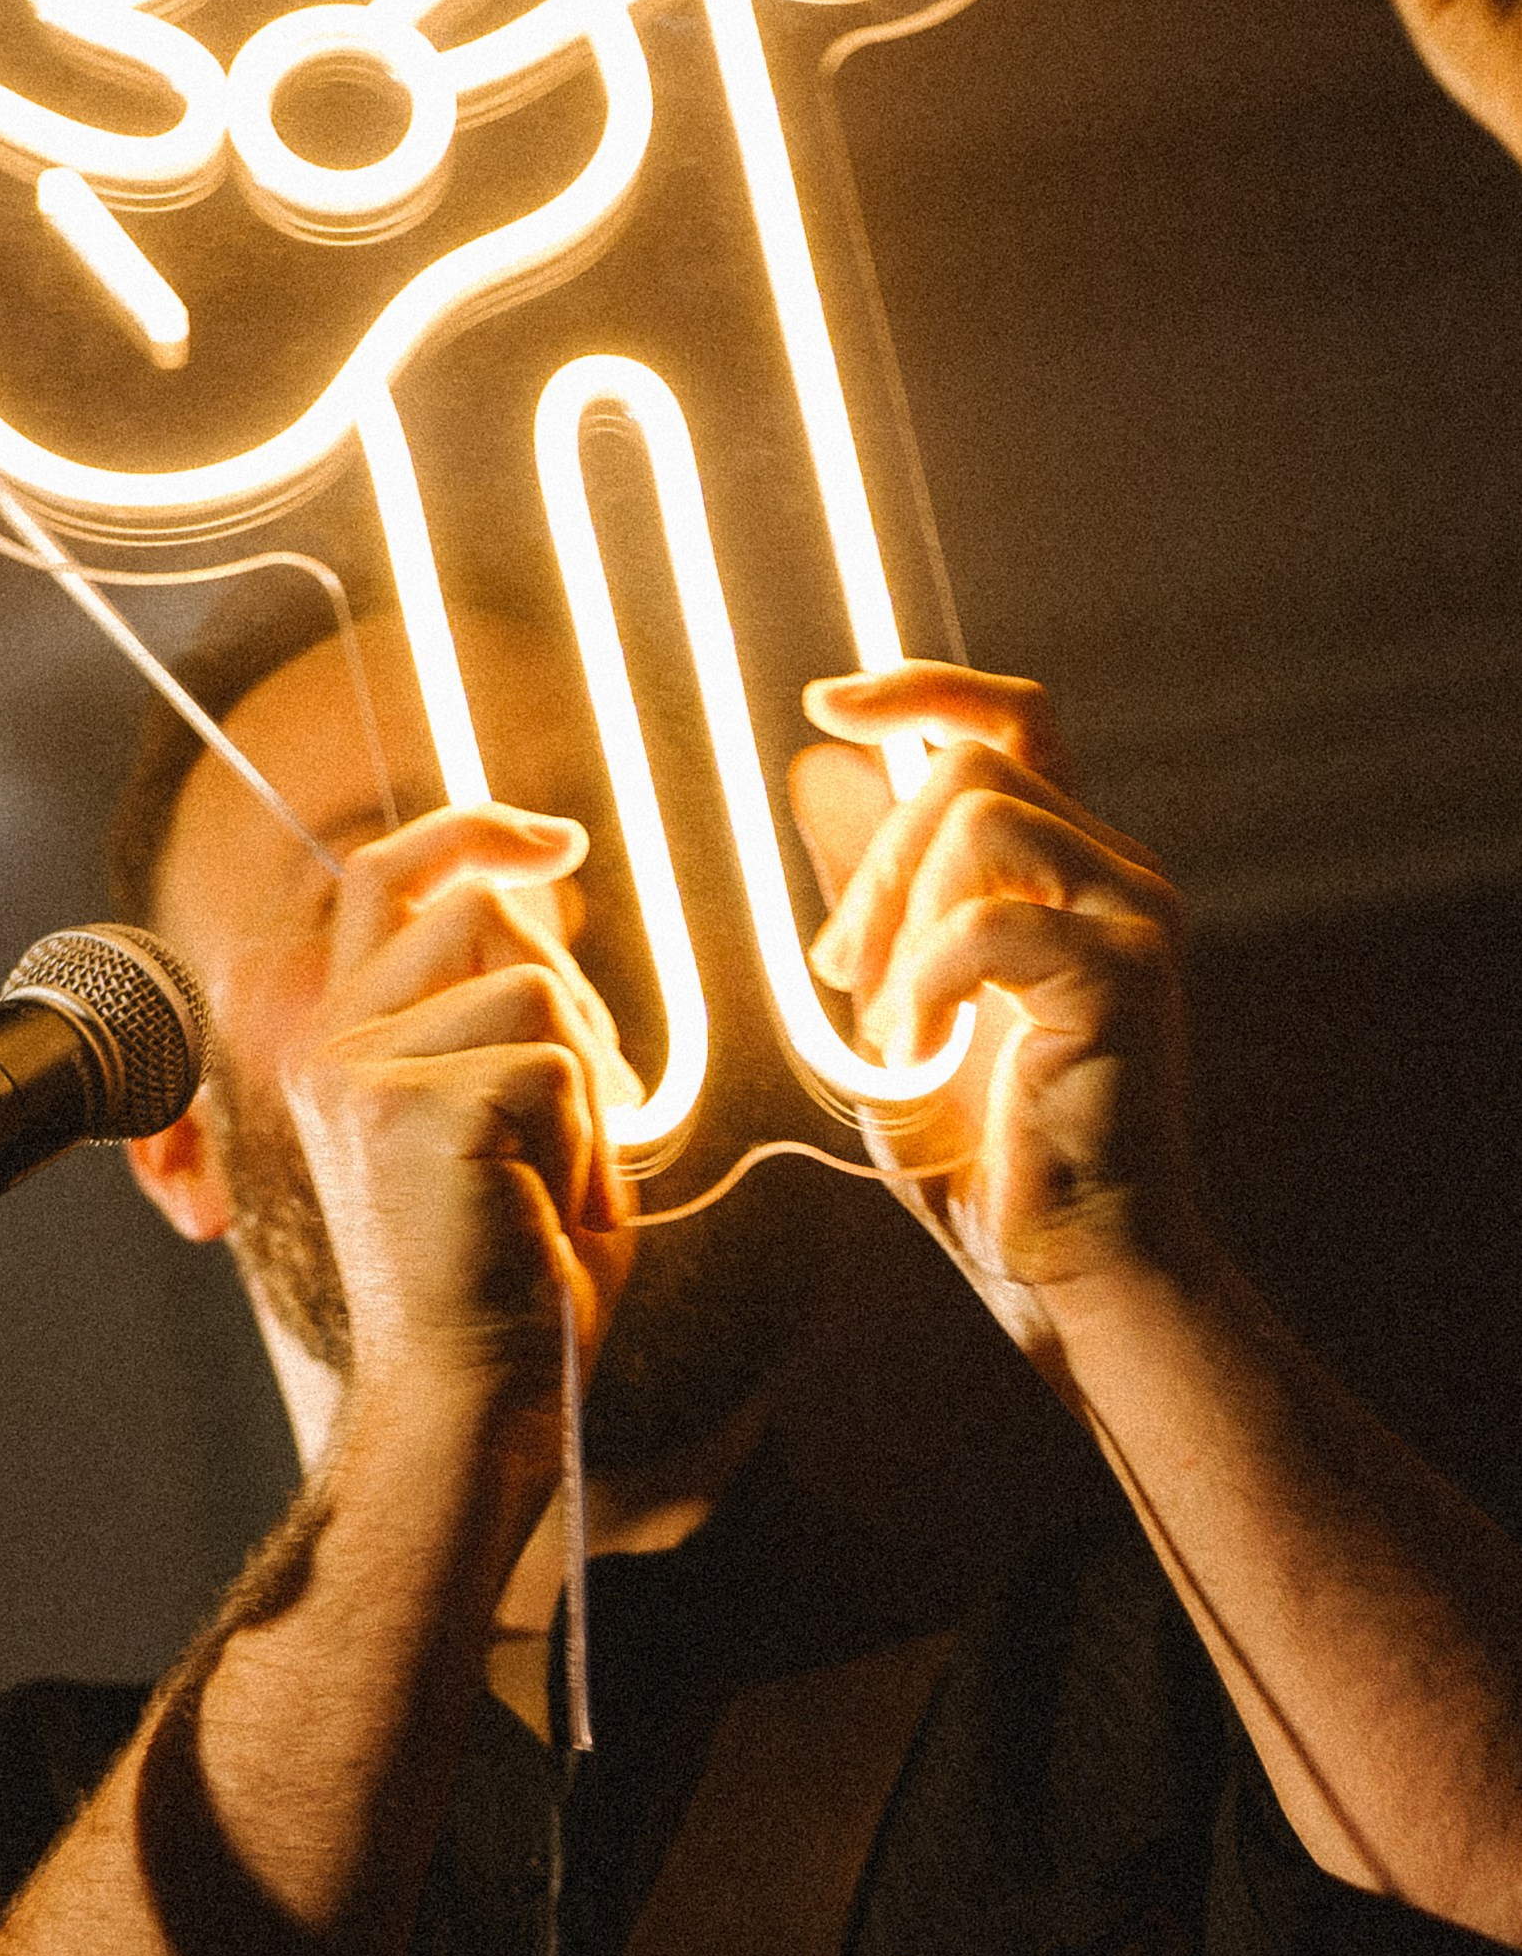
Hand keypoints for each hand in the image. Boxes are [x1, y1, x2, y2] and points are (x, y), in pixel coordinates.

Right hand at [282, 806, 636, 1433]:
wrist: (474, 1405)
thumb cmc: (511, 1278)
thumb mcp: (510, 1116)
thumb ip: (506, 1007)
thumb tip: (534, 895)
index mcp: (342, 1045)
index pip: (385, 880)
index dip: (470, 833)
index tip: (560, 841)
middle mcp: (331, 1045)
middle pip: (483, 914)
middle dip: (572, 1002)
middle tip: (573, 1132)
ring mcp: (361, 1070)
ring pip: (537, 988)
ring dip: (585, 1092)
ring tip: (547, 1189)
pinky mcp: (412, 1106)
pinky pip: (558, 1066)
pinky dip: (585, 1143)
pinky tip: (543, 1217)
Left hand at [788, 666, 1205, 1336]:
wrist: (1060, 1266)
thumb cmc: (982, 1146)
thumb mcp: (894, 993)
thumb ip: (873, 886)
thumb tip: (821, 765)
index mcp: (1068, 868)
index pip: (1014, 721)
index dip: (925, 689)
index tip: (829, 704)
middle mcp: (1116, 872)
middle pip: (971, 769)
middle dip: (877, 858)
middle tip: (839, 968)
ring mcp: (1135, 917)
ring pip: (982, 820)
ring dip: (901, 919)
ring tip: (894, 1025)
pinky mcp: (1128, 977)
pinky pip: (988, 924)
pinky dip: (924, 987)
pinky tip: (921, 1057)